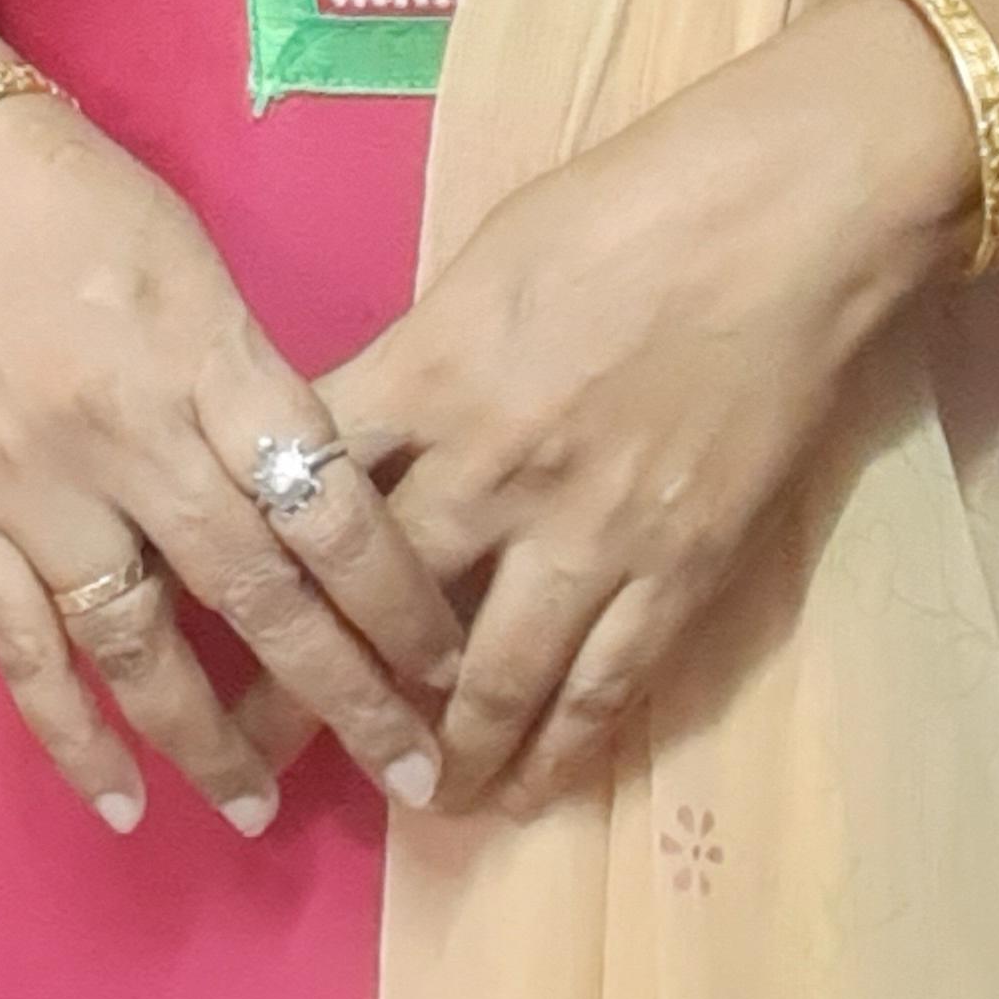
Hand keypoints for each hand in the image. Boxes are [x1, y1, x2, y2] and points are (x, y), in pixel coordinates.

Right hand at [0, 90, 465, 836]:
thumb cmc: (86, 204)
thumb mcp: (203, 270)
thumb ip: (255, 387)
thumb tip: (317, 499)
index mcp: (206, 361)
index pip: (323, 501)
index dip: (393, 593)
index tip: (444, 660)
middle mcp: (129, 437)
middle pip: (252, 587)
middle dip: (340, 690)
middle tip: (407, 770)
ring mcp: (36, 488)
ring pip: (135, 642)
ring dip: (207, 739)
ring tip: (261, 806)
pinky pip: (21, 648)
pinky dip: (72, 735)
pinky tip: (122, 800)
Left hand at [246, 0, 971, 812]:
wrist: (786, 214)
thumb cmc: (630, 201)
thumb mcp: (487, 257)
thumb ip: (426, 354)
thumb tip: (379, 422)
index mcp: (430, 373)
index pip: (308, 492)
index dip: (253, 565)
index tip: (213, 621)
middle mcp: (493, 469)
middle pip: (376, 607)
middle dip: (317, 690)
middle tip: (269, 751)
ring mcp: (592, 531)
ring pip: (491, 681)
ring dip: (442, 753)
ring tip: (410, 797)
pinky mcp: (681, 568)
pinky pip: (605, 687)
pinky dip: (558, 750)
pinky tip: (524, 788)